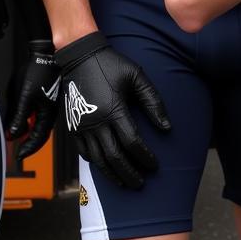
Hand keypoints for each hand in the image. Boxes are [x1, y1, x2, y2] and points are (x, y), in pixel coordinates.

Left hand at [7, 39, 60, 161]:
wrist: (48, 53)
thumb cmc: (38, 72)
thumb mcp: (24, 97)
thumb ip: (18, 118)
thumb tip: (13, 135)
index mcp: (47, 114)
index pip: (38, 139)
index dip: (27, 149)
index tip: (18, 155)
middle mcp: (52, 111)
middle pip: (40, 133)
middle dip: (28, 140)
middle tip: (17, 145)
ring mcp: (52, 103)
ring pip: (40, 123)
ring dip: (28, 129)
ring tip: (17, 130)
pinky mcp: (49, 95)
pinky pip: (40, 113)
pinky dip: (31, 118)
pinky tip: (25, 113)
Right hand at [55, 31, 170, 188]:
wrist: (80, 57)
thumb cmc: (112, 64)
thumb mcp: (137, 77)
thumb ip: (153, 102)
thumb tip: (167, 127)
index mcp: (114, 110)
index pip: (132, 142)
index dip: (145, 157)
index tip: (155, 165)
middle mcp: (96, 123)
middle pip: (114, 158)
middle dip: (130, 173)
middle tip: (141, 182)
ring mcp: (82, 127)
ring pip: (98, 161)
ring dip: (113, 174)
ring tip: (125, 182)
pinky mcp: (73, 127)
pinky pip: (84, 154)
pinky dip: (97, 164)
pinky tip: (107, 167)